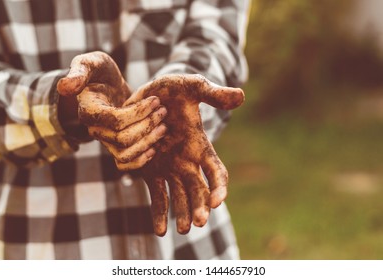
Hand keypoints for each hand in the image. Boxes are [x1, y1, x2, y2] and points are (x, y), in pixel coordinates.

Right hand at [57, 51, 166, 169]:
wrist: (106, 86)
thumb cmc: (100, 72)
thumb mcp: (91, 63)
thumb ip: (79, 71)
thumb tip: (65, 87)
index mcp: (89, 111)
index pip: (115, 120)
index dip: (138, 113)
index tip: (155, 100)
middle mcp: (95, 129)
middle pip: (123, 139)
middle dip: (147, 125)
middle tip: (163, 111)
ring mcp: (105, 140)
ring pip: (125, 153)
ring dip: (148, 142)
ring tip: (164, 126)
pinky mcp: (116, 146)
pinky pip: (124, 163)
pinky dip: (140, 161)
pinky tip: (155, 149)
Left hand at [126, 74, 244, 235]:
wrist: (145, 96)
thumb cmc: (171, 90)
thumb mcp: (191, 87)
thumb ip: (213, 94)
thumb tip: (240, 96)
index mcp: (200, 146)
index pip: (216, 171)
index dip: (219, 186)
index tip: (219, 200)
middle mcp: (187, 161)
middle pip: (199, 189)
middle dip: (201, 206)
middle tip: (199, 222)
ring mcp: (169, 168)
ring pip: (179, 196)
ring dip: (183, 213)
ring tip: (183, 229)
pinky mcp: (150, 171)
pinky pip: (157, 195)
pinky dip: (159, 212)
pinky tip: (160, 230)